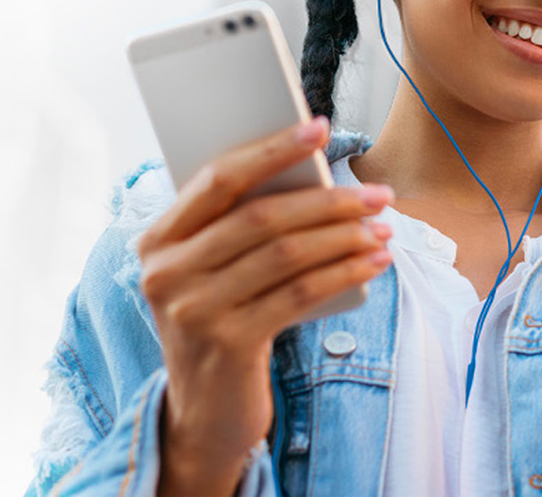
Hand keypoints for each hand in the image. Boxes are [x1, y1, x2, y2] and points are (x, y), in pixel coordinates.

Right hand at [134, 117, 394, 491]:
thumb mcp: (213, 273)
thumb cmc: (220, 324)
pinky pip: (299, 294)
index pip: (217, 179)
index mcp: (157, 241)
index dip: (271, 150)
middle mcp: (165, 273)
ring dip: (344, 236)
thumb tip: (314, 175)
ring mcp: (193, 311)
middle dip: (327, 199)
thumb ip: (240, 228)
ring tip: (383, 226)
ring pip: (285, 254)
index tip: (318, 127)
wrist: (203, 414)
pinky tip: (374, 261)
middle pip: (259, 217)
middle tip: (376, 193)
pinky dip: (344, 272)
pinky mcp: (228, 344)